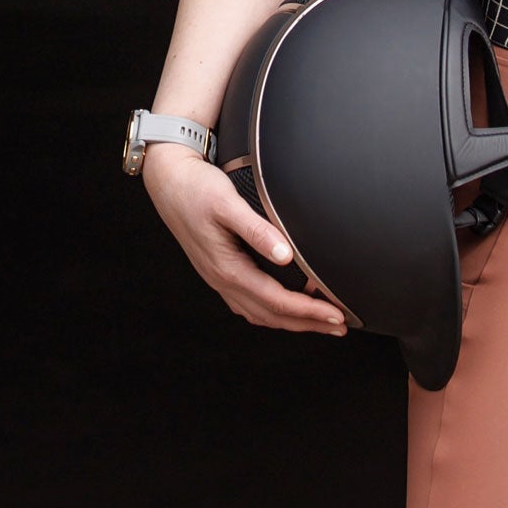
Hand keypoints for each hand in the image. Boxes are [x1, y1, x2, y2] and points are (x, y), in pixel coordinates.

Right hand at [142, 142, 347, 336]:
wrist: (168, 181)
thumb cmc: (196, 189)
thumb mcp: (228, 204)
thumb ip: (257, 231)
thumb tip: (285, 256)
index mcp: (227, 268)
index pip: (276, 301)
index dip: (309, 311)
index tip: (337, 314)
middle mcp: (222, 280)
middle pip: (271, 315)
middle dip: (308, 323)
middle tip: (340, 325)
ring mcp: (219, 279)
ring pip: (261, 313)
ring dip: (293, 321)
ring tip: (321, 320)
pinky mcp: (219, 271)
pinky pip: (250, 303)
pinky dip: (274, 311)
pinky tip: (289, 306)